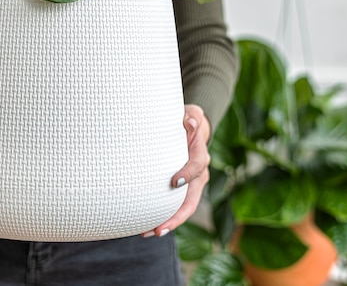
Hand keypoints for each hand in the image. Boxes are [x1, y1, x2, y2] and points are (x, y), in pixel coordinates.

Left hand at [141, 104, 210, 237]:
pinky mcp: (182, 189)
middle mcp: (199, 174)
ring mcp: (191, 185)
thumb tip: (190, 123)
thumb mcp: (192, 113)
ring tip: (149, 233)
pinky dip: (163, 217)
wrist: (191, 127)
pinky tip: (146, 226)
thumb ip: (191, 118)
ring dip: (168, 223)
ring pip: (183, 209)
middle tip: (158, 229)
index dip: (188, 174)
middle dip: (176, 217)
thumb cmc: (187, 119)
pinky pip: (175, 206)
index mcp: (200, 155)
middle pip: (191, 200)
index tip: (175, 181)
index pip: (197, 166)